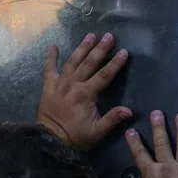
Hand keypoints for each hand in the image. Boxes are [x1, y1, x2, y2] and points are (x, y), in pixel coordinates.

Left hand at [36, 33, 131, 150]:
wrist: (50, 141)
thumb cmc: (76, 137)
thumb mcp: (97, 132)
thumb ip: (112, 119)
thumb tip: (129, 110)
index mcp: (85, 95)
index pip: (104, 75)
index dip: (115, 63)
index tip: (123, 52)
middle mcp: (73, 85)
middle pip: (89, 63)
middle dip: (100, 49)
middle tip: (109, 36)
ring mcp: (59, 84)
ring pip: (72, 62)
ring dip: (82, 48)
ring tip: (90, 35)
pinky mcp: (48, 86)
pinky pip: (49, 69)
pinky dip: (50, 58)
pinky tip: (53, 46)